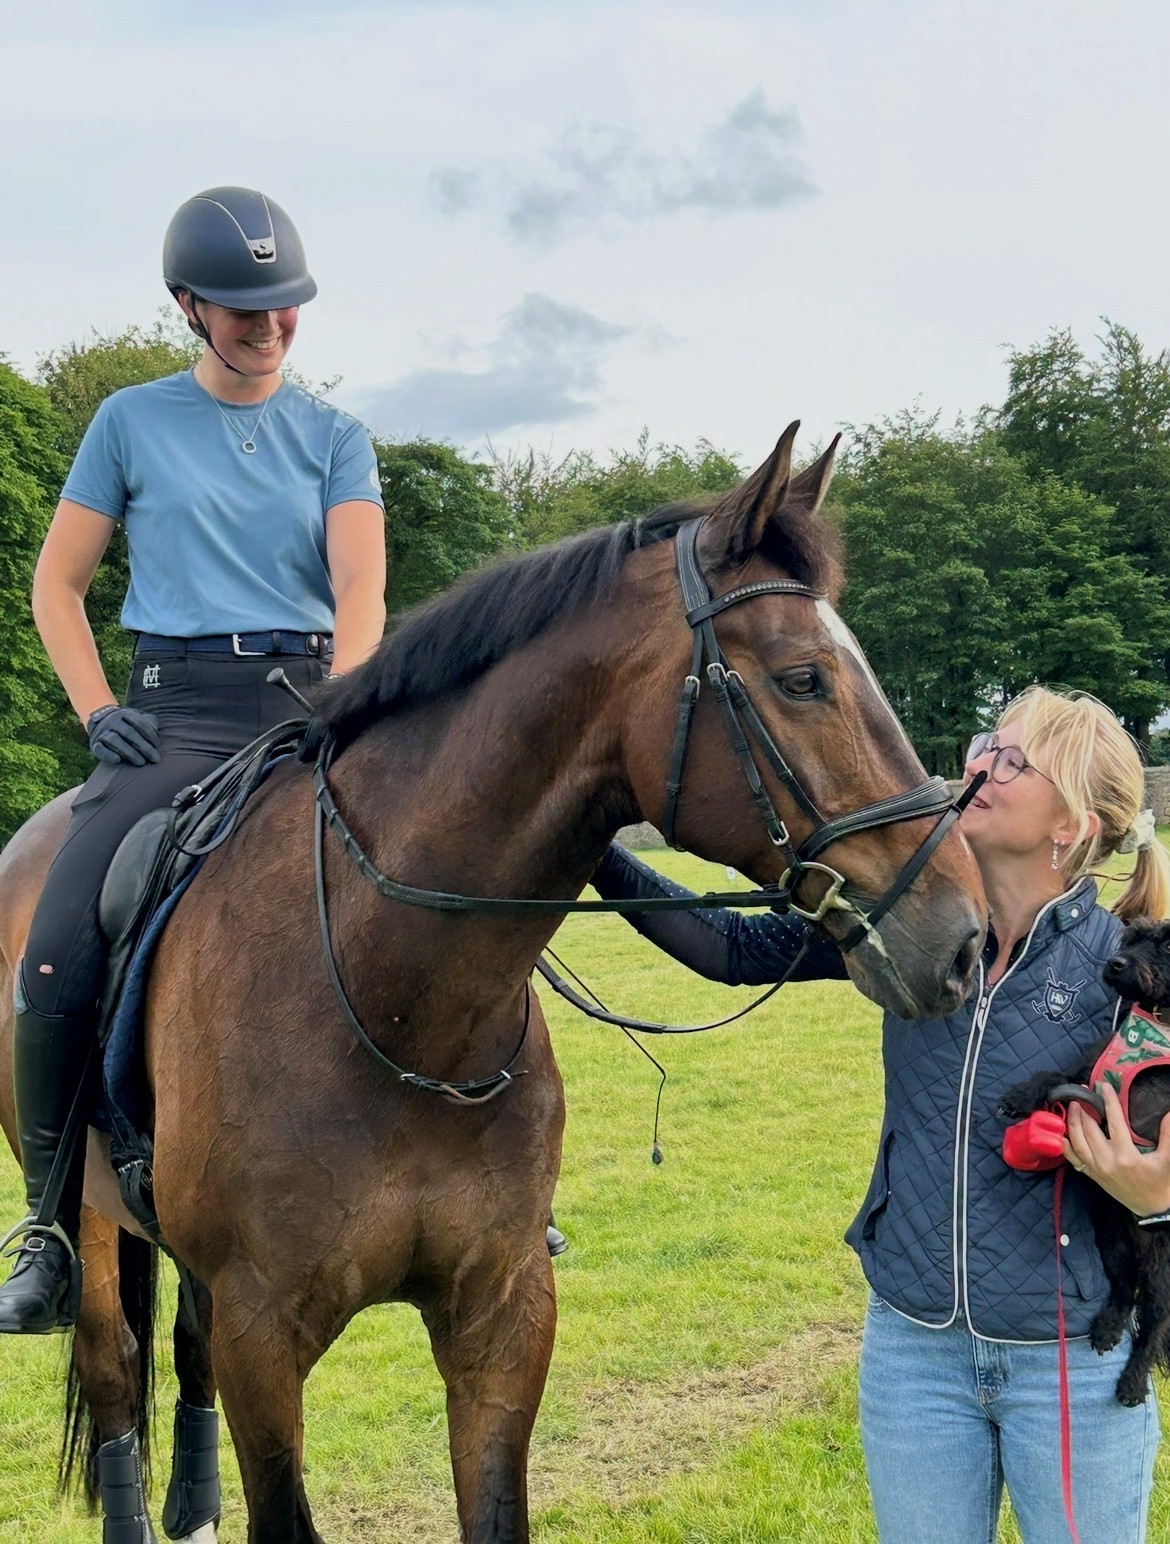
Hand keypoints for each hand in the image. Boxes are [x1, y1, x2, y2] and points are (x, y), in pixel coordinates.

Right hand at [86, 705, 161, 766]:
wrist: (100, 723)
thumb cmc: (128, 724)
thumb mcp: (138, 719)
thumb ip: (149, 722)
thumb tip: (156, 730)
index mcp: (125, 714)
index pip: (139, 722)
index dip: (149, 734)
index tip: (157, 745)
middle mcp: (112, 721)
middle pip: (129, 733)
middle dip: (143, 747)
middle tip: (155, 758)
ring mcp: (102, 732)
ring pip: (115, 741)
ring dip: (129, 752)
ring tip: (141, 762)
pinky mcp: (95, 744)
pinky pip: (100, 749)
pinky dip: (108, 755)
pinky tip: (118, 760)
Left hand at [1064, 1083, 1169, 1216]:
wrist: (1153, 1209)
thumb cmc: (1161, 1183)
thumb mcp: (1168, 1160)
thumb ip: (1168, 1135)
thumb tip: (1169, 1112)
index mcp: (1126, 1156)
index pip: (1114, 1122)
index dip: (1108, 1102)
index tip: (1104, 1086)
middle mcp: (1107, 1161)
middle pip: (1089, 1129)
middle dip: (1084, 1108)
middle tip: (1082, 1092)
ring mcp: (1097, 1169)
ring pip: (1077, 1142)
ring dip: (1072, 1122)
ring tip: (1072, 1105)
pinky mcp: (1092, 1176)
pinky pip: (1073, 1159)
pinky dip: (1064, 1144)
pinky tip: (1060, 1131)